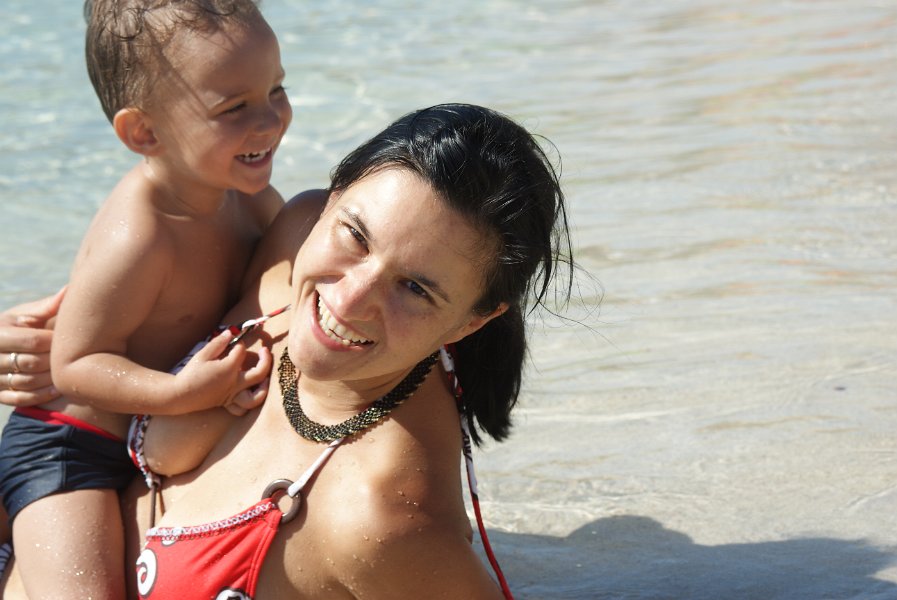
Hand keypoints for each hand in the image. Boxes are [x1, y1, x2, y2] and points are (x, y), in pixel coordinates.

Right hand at [0, 287, 64, 406]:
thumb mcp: (25, 315)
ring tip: (69, 373)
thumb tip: (69, 289)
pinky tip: (57, 388)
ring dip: (51, 379)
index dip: (54, 341)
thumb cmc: (17, 327)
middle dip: (54, 361)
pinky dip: (40, 395)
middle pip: (31, 362)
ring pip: (26, 382)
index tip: (69, 339)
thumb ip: (46, 307)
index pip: (32, 340)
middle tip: (75, 358)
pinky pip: (20, 399)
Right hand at [174, 331, 272, 414]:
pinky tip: (250, 392)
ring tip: (265, 378)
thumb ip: (218, 343)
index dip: (240, 344)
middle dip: (266, 360)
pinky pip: (243, 408)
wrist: (180, 394)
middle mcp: (234, 383)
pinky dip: (249, 403)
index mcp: (228, 369)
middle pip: (260, 372)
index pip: (242, 352)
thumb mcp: (202, 355)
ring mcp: (232, 395)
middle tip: (265, 350)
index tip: (236, 341)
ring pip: (256, 397)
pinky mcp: (228, 403)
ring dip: (264, 388)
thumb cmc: (191, 373)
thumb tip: (230, 333)